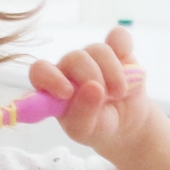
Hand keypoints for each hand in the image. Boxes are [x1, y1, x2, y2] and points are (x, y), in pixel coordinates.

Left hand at [32, 26, 150, 160]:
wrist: (128, 124)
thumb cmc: (99, 127)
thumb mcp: (86, 132)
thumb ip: (82, 115)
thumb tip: (93, 88)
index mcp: (54, 87)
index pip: (40, 71)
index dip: (51, 77)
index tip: (68, 92)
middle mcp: (71, 68)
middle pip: (74, 58)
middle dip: (93, 77)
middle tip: (107, 96)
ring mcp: (94, 57)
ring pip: (99, 50)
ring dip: (114, 73)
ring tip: (120, 93)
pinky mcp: (117, 51)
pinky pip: (119, 37)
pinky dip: (124, 47)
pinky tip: (129, 65)